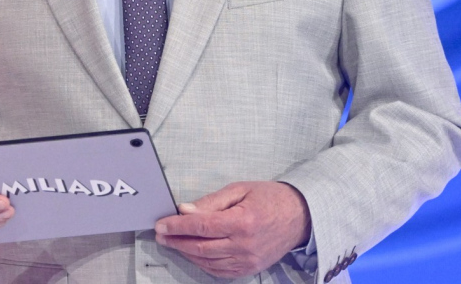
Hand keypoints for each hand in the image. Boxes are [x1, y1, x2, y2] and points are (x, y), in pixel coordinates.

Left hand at [154, 181, 309, 278]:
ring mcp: (248, 260)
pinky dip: (203, 263)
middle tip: (161, 234)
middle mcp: (245, 245)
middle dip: (176, 240)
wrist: (299, 217)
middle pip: (201, 247)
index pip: (201, 226)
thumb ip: (211, 202)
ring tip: (173, 242)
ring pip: (207, 262)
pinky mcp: (250, 269)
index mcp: (243, 221)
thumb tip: (185, 210)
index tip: (161, 224)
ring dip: (186, 252)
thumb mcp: (239, 189)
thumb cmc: (270, 198)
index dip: (177, 226)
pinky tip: (193, 253)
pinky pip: (220, 271)